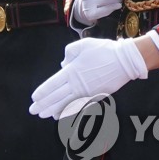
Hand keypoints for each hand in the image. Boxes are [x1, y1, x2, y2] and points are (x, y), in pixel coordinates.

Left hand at [29, 37, 147, 118]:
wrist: (125, 61)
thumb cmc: (103, 50)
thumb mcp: (82, 45)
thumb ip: (69, 53)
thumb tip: (63, 65)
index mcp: (72, 71)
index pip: (53, 85)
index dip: (42, 92)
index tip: (34, 98)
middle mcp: (78, 84)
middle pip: (57, 97)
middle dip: (44, 105)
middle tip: (33, 111)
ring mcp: (87, 92)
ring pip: (66, 104)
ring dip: (54, 110)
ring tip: (43, 115)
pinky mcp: (96, 96)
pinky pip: (79, 106)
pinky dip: (69, 111)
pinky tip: (61, 115)